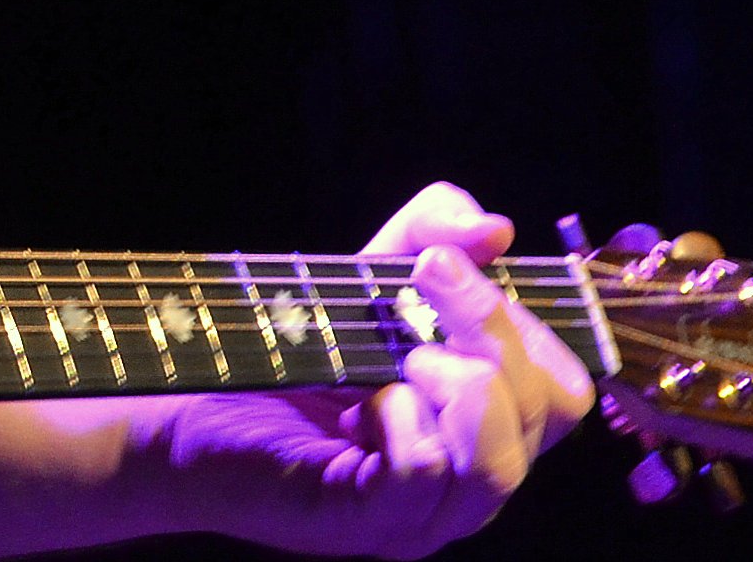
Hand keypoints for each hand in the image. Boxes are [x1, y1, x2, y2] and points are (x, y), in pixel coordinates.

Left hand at [144, 182, 594, 556]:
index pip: (566, 379)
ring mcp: (427, 512)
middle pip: (555, 409)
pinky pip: (426, 475)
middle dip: (498, 326)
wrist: (186, 405)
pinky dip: (402, 421)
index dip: (524, 311)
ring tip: (404, 354)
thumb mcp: (366, 274)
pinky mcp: (371, 524)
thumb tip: (496, 228)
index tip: (444, 260)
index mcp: (486, 419)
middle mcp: (471, 473)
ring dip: (458, 382)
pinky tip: (364, 402)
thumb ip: (432, 231)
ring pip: (501, 462)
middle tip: (423, 281)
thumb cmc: (286, 347)